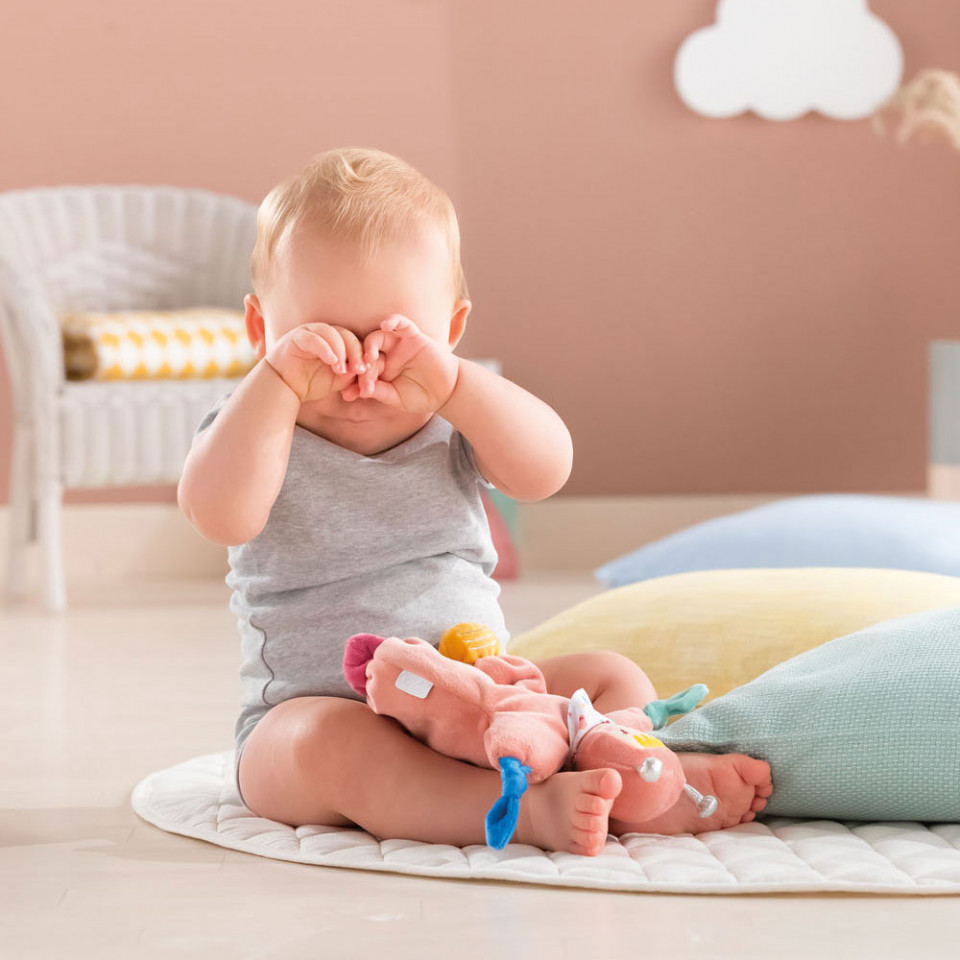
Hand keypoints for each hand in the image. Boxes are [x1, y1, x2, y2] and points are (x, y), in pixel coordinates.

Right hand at [264, 322, 382, 403]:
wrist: (285, 388)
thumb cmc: (312, 382)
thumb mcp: (339, 379)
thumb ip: (353, 372)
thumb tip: (370, 369)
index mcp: (336, 340)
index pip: (355, 340)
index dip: (364, 354)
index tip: (369, 370)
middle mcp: (324, 332)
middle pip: (346, 334)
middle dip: (356, 352)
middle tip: (360, 369)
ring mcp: (310, 332)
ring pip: (332, 333)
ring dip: (341, 351)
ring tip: (342, 370)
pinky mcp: (297, 337)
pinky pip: (314, 338)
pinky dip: (325, 349)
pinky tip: (332, 362)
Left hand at [340, 315, 459, 413]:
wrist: (446, 392)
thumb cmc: (420, 396)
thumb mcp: (396, 398)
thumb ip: (380, 392)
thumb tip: (360, 391)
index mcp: (380, 368)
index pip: (363, 370)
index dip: (355, 381)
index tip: (348, 394)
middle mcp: (387, 354)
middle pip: (366, 352)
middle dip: (360, 365)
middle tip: (359, 375)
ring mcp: (399, 344)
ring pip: (379, 335)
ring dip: (370, 344)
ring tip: (369, 357)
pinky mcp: (414, 337)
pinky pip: (402, 323)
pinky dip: (394, 320)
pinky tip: (385, 325)